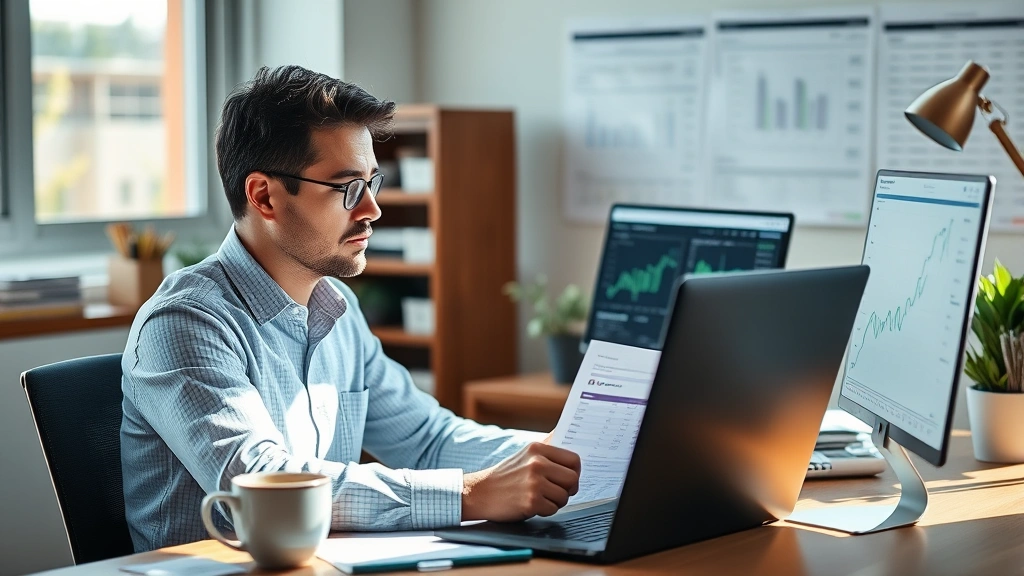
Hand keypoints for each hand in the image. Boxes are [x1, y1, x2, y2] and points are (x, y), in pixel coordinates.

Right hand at [462, 442, 580, 521]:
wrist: (478, 493)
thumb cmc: (505, 476)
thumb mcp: (524, 455)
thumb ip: (547, 451)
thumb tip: (569, 441)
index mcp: (537, 449)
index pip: (574, 459)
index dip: (575, 472)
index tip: (567, 479)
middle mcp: (537, 463)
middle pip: (573, 479)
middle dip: (568, 490)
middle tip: (556, 493)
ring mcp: (534, 482)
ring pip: (564, 496)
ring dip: (555, 502)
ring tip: (540, 498)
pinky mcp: (531, 501)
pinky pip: (553, 509)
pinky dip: (545, 511)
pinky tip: (532, 505)